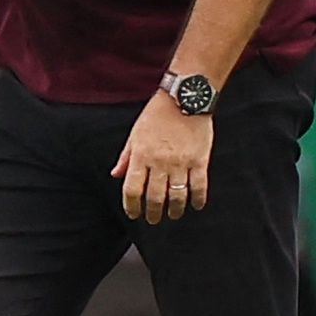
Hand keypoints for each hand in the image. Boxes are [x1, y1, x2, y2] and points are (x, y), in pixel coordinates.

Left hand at [111, 93, 212, 224]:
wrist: (185, 97)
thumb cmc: (158, 113)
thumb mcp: (136, 133)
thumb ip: (126, 156)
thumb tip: (116, 175)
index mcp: (141, 155)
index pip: (132, 190)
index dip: (131, 206)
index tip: (134, 214)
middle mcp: (160, 162)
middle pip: (154, 198)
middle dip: (153, 213)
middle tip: (153, 219)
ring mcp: (181, 163)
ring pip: (176, 196)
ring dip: (174, 210)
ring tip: (172, 215)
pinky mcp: (199, 160)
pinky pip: (199, 187)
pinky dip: (197, 200)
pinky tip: (195, 206)